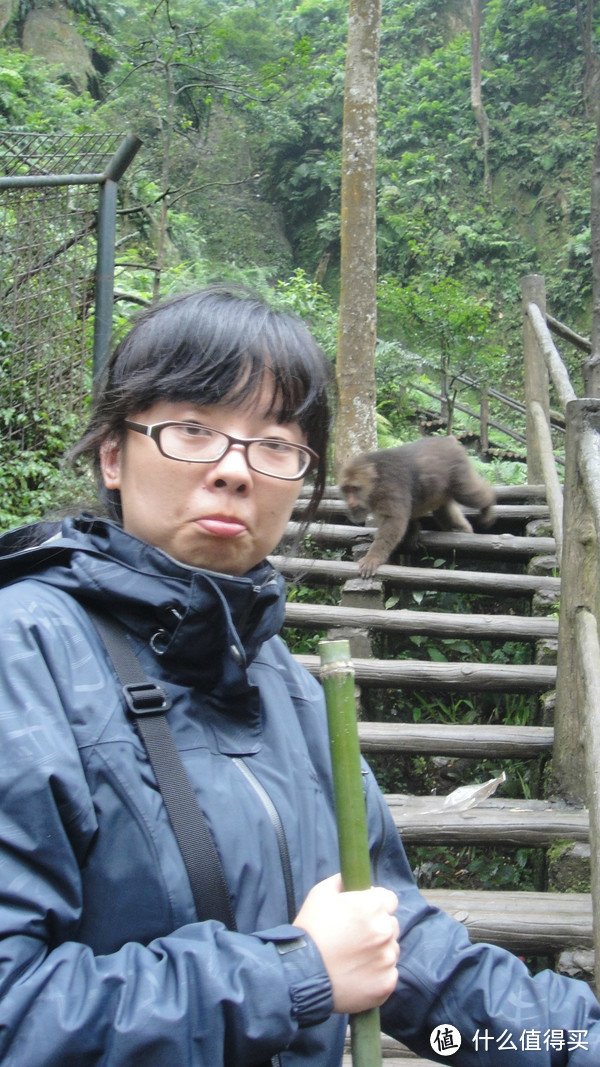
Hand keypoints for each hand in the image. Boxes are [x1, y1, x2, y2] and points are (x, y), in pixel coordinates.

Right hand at [294, 874, 399, 1013]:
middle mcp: (385, 931)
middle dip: (378, 927)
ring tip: (355, 958)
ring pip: (391, 949)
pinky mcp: (386, 983)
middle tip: (356, 938)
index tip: (364, 914)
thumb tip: (352, 879)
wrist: (302, 973)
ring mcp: (387, 959)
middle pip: (391, 924)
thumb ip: (341, 881)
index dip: (376, 904)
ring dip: (379, 951)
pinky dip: (377, 974)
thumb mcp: (320, 894)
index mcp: (372, 906)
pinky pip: (389, 974)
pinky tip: (358, 974)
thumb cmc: (311, 930)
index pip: (390, 900)